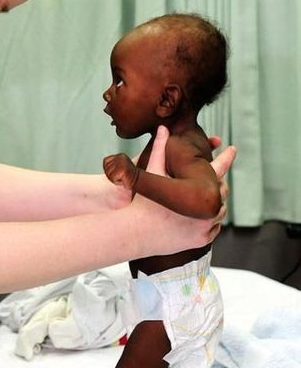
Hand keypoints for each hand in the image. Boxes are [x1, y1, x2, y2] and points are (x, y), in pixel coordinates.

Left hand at [103, 153, 137, 190]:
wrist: (139, 182)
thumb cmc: (129, 177)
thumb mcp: (120, 167)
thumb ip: (112, 165)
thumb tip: (104, 166)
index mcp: (120, 155)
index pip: (105, 161)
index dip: (108, 169)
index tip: (117, 172)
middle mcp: (120, 157)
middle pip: (106, 168)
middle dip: (111, 175)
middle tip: (121, 176)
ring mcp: (121, 163)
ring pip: (108, 174)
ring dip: (114, 179)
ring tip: (122, 178)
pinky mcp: (122, 169)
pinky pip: (112, 178)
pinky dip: (117, 182)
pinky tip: (123, 180)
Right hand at [130, 126, 235, 253]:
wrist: (135, 233)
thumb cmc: (142, 202)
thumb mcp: (151, 173)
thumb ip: (159, 149)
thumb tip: (162, 128)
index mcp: (196, 189)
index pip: (218, 168)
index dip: (226, 157)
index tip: (232, 149)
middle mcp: (204, 208)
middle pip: (222, 191)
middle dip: (217, 185)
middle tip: (212, 181)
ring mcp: (204, 225)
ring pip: (220, 211)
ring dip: (215, 204)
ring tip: (205, 199)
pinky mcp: (201, 240)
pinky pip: (214, 228)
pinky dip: (210, 221)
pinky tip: (202, 216)